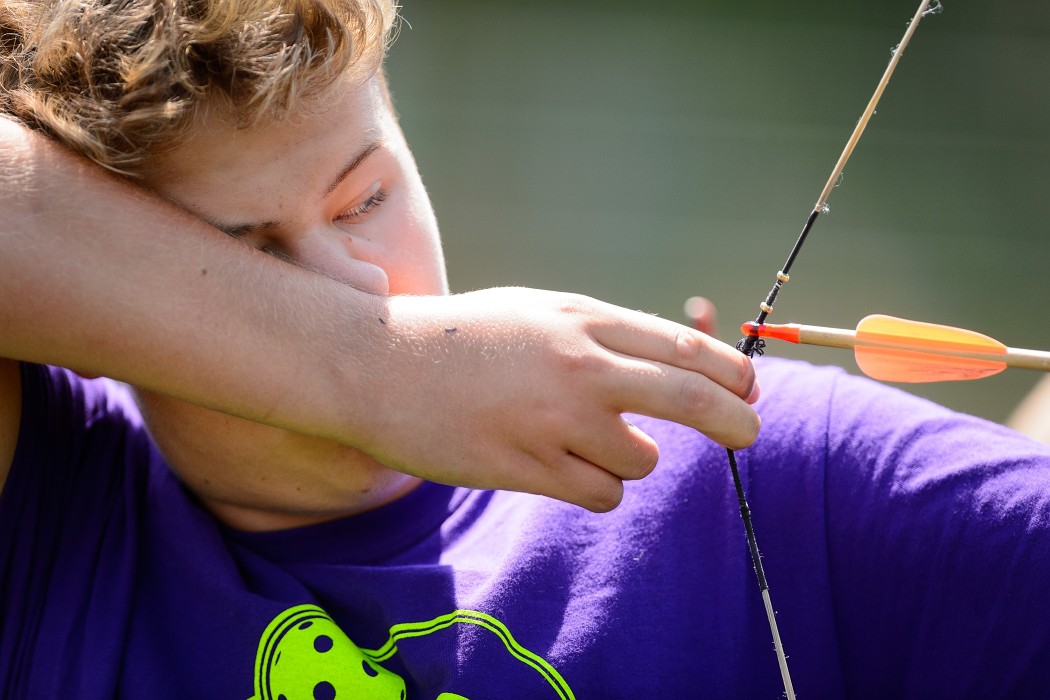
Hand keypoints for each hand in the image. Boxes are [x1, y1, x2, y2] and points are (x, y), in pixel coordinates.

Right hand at [355, 288, 759, 511]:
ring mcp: (556, 420)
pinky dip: (595, 486)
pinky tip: (558, 467)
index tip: (749, 389)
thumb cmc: (460, 337)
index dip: (730, 372)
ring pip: (641, 459)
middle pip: (691, 398)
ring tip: (581, 443)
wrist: (380, 365)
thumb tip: (666, 368)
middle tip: (750, 433)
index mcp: (582, 320)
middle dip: (735, 420)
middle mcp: (580, 367)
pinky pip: (600, 492)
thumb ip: (598, 335)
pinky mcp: (529, 467)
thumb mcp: (536, 312)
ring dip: (629, 459)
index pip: (683, 348)